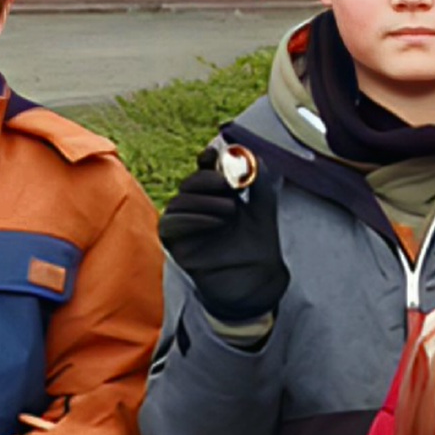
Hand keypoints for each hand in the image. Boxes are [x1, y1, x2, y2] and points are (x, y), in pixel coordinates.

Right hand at [159, 138, 291, 335]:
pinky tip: (213, 221)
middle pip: (189, 183)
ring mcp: (185, 225)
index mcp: (217, 194)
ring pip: (178, 201)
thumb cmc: (259, 245)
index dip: (206, 160)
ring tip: (230, 210)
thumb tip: (254, 156)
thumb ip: (259, 183)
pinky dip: (190, 219)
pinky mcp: (175, 244)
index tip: (214, 154)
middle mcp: (198, 207)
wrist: (257, 280)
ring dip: (203, 200)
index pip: (204, 170)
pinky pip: (170, 224)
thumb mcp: (263, 209)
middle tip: (227, 183)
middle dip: (206, 179)